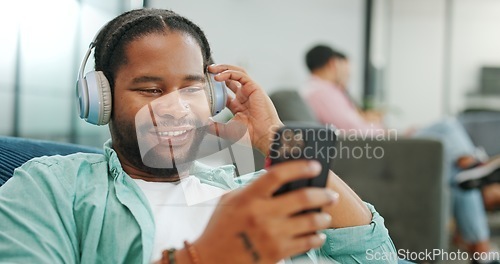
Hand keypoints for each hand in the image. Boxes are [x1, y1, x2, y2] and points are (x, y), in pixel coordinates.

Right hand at [192, 160, 338, 263]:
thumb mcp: (230, 200)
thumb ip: (252, 188)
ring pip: (310, 221)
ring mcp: (271, 234)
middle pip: (302, 197)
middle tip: (331, 195)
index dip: (300, 167)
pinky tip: (318, 234)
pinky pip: (306, 243)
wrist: (211, 260)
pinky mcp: (277, 252)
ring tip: (326, 216)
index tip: (315, 166)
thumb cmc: (220, 228)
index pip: (278, 175)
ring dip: (323, 217)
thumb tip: (276, 177)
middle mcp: (262, 214)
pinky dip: (317, 237)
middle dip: (323, 194)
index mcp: (248, 197)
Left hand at [208, 64, 283, 154]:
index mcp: (238, 106)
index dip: (214, 86)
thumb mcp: (225, 130)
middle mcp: (244, 96)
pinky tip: (219, 77)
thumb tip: (203, 123)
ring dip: (223, 68)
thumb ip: (214, 126)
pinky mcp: (254, 87)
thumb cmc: (249, 135)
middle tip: (207, 71)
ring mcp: (249, 91)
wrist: (263, 136)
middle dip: (218, 72)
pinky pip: (240, 75)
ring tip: (212, 69)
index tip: (204, 85)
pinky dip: (229, 73)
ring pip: (236, 73)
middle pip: (230, 78)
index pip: (225, 91)